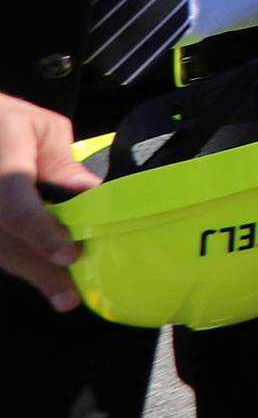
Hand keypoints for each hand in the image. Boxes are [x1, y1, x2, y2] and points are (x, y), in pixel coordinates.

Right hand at [1, 90, 98, 312]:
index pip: (16, 206)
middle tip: (69, 296)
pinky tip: (42, 277)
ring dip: (30, 273)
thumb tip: (90, 193)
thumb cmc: (7, 121)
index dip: (41, 232)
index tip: (68, 253)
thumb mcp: (41, 128)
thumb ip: (62, 162)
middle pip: (5, 239)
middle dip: (39, 269)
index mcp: (4, 164)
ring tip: (62, 295)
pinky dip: (18, 262)